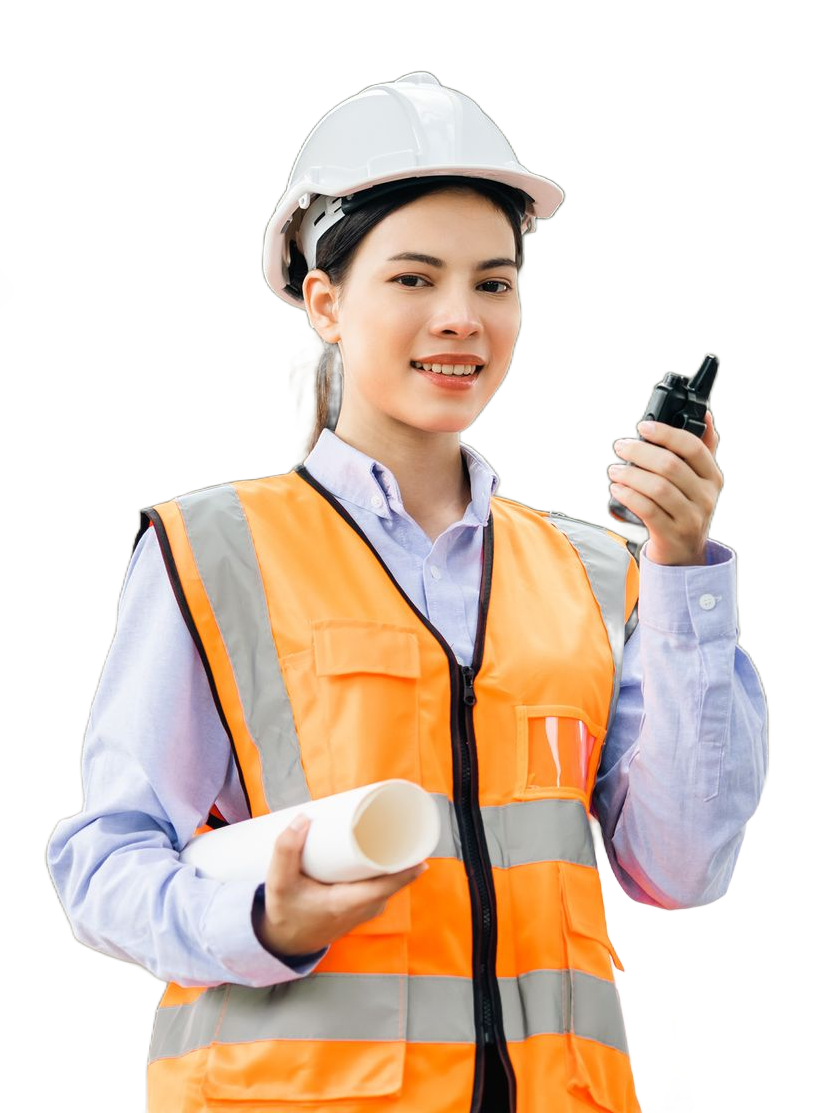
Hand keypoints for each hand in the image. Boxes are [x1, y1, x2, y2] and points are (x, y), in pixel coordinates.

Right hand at [254, 815, 427, 956]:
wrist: (286, 942)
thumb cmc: (285, 914)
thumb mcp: (278, 883)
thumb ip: (286, 850)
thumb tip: (303, 819)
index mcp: (346, 904)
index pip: (386, 886)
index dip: (406, 869)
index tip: (418, 848)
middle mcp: (363, 909)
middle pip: (393, 878)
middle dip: (400, 851)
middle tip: (400, 821)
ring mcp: (366, 909)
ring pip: (390, 880)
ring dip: (392, 857)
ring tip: (390, 828)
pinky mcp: (365, 906)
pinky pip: (384, 884)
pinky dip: (385, 867)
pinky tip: (383, 849)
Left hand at [608, 410, 723, 565]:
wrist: (684, 555)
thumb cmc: (685, 509)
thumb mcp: (699, 481)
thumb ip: (701, 449)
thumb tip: (705, 414)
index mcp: (712, 477)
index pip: (693, 447)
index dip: (666, 433)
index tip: (643, 426)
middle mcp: (705, 497)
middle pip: (670, 466)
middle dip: (641, 452)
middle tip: (621, 446)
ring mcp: (689, 518)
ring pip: (657, 488)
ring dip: (631, 475)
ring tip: (615, 470)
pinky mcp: (671, 535)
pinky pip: (647, 510)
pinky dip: (629, 496)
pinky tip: (618, 489)